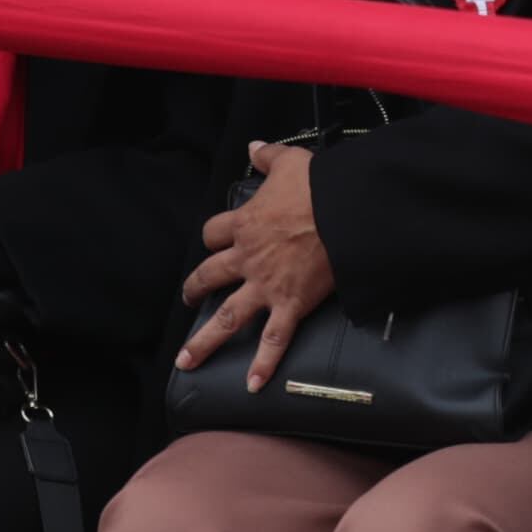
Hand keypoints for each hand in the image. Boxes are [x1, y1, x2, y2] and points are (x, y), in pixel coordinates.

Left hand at [177, 140, 337, 387]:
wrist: (345, 213)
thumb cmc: (320, 187)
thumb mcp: (290, 162)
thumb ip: (268, 156)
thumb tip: (254, 147)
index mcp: (245, 224)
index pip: (214, 233)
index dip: (214, 237)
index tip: (216, 240)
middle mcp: (247, 258)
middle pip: (208, 276)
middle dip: (195, 289)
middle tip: (189, 299)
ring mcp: (266, 285)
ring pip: (227, 316)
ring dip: (205, 340)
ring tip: (187, 358)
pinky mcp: (290, 304)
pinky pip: (273, 339)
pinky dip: (263, 363)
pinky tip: (252, 384)